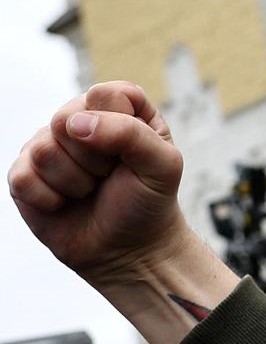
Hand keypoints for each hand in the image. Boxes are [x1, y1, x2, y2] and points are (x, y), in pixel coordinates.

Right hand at [8, 81, 187, 287]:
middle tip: (110, 177)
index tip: (132, 156)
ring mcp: (48, 146)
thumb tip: (77, 125)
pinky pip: (23, 178)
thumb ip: (132, 133)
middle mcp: (79, 120)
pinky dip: (51, 200)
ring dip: (76, 182)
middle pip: (65, 120)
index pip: (105, 94)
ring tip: (90, 191)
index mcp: (118, 108)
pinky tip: (67, 204)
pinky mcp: (25, 175)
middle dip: (95, 160)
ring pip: (43, 150)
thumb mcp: (163, 166)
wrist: (131, 250)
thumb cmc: (149, 202)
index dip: (119, 128)